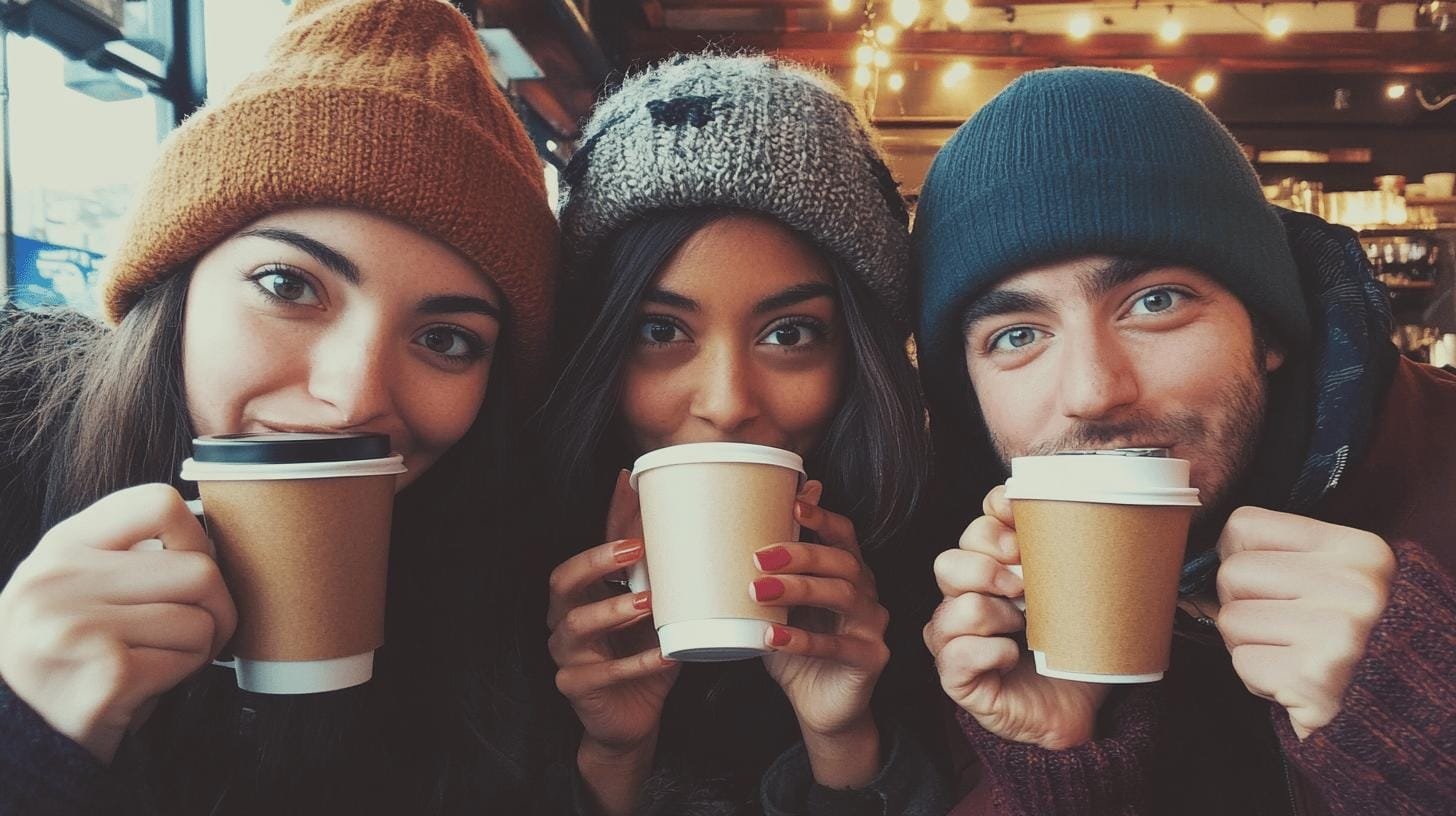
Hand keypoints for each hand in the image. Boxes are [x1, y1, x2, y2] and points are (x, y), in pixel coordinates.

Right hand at [0, 484, 236, 762]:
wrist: (18, 730)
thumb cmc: (66, 653)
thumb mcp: (75, 585)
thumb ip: (127, 553)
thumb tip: (205, 534)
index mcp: (61, 546)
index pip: (158, 503)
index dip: (197, 534)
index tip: (194, 564)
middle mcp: (61, 582)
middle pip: (199, 568)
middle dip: (216, 606)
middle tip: (196, 629)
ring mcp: (80, 629)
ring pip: (201, 618)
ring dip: (200, 645)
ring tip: (160, 657)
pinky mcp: (108, 676)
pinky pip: (190, 658)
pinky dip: (185, 673)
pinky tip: (148, 683)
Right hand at [547, 472, 678, 755]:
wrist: (632, 717)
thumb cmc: (644, 656)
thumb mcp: (657, 614)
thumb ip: (666, 579)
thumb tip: (703, 531)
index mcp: (582, 595)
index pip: (589, 549)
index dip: (606, 521)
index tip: (629, 487)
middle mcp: (564, 619)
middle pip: (564, 581)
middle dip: (597, 561)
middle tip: (636, 549)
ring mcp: (566, 655)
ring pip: (578, 626)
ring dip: (614, 610)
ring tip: (648, 602)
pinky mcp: (576, 687)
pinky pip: (604, 673)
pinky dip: (636, 663)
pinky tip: (665, 654)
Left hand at [758, 481, 887, 786]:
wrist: (818, 705)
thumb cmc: (796, 648)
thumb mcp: (780, 607)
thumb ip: (771, 573)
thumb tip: (743, 529)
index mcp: (849, 572)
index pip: (843, 535)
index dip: (823, 517)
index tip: (793, 504)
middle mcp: (867, 593)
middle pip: (842, 562)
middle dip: (801, 554)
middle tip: (759, 556)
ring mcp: (873, 626)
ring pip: (844, 596)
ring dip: (799, 589)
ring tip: (758, 591)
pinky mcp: (871, 659)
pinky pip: (838, 646)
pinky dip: (802, 640)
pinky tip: (770, 636)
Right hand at [924, 485, 1110, 749]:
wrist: (1078, 709)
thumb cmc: (1073, 651)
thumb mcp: (1078, 596)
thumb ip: (1073, 557)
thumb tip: (1087, 519)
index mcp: (990, 572)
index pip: (976, 527)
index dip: (995, 520)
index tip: (1025, 530)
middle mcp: (963, 601)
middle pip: (948, 563)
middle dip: (989, 568)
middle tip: (1025, 585)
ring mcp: (955, 641)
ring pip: (952, 610)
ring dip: (995, 616)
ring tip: (1024, 628)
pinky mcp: (957, 679)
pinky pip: (957, 656)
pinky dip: (992, 652)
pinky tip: (1014, 656)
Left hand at [1214, 507, 1394, 739]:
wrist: (1393, 709)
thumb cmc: (1349, 636)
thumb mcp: (1332, 577)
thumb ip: (1275, 556)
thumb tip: (1193, 556)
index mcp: (1358, 550)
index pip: (1245, 524)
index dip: (1236, 553)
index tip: (1259, 577)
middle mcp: (1355, 587)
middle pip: (1232, 572)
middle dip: (1240, 603)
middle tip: (1279, 626)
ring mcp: (1338, 634)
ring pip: (1229, 618)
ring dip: (1247, 643)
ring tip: (1290, 654)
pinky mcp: (1315, 679)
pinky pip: (1242, 662)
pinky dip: (1257, 677)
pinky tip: (1293, 681)